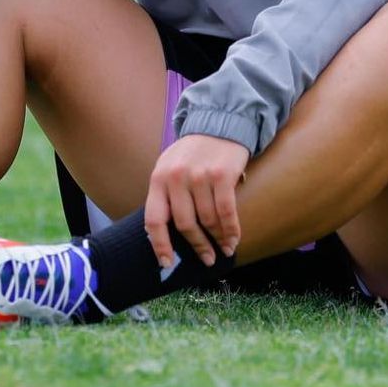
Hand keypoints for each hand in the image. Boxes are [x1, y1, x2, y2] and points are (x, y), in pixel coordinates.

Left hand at [144, 134, 250, 269]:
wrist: (219, 123)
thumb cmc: (192, 153)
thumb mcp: (169, 167)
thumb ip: (165, 195)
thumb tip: (161, 234)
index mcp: (159, 178)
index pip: (154, 219)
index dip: (159, 245)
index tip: (167, 263)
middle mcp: (177, 177)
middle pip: (185, 224)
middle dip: (198, 246)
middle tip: (208, 259)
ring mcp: (200, 176)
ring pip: (208, 220)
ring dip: (218, 240)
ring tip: (225, 249)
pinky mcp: (223, 175)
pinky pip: (226, 212)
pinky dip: (231, 230)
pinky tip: (233, 239)